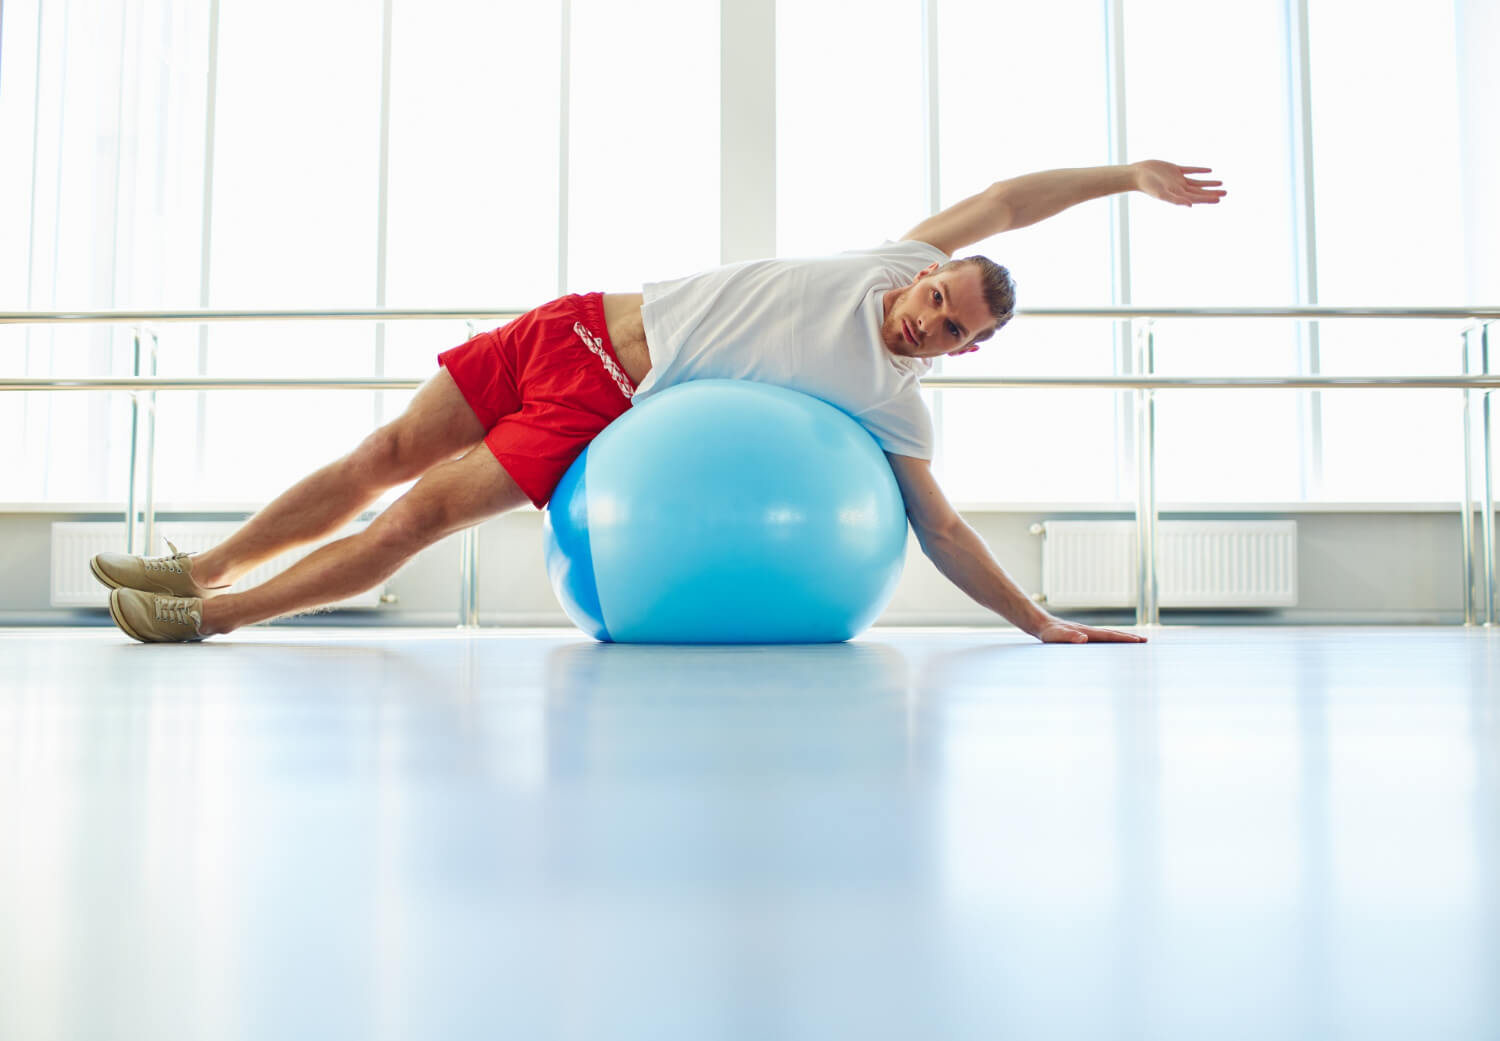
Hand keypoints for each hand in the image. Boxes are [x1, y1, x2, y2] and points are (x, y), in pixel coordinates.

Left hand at [1032, 616, 1147, 643]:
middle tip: (1145, 640)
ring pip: (1108, 635)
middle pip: (1113, 634)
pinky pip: (1102, 638)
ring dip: (1122, 637)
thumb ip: (1069, 637)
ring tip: (1136, 640)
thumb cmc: (1048, 633)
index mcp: (1086, 632)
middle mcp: (1089, 631)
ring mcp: (1087, 632)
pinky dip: (1112, 639)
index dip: (1124, 639)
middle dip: (1129, 637)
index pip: (1109, 636)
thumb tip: (1084, 639)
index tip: (1139, 640)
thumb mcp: (1056, 637)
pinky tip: (1113, 643)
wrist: (1040, 624)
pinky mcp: (1083, 635)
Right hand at [1132, 160, 1225, 206]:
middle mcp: (1179, 187)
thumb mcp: (1161, 193)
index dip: (1208, 198)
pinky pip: (1190, 170)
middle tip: (1226, 192)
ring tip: (1220, 184)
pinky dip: (1200, 171)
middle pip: (1200, 191)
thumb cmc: (1147, 186)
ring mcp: (1178, 179)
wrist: (1137, 174)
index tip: (1220, 198)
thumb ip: (1175, 200)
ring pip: (1197, 182)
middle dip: (1212, 192)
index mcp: (1178, 194)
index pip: (1197, 197)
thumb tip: (1190, 205)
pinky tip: (1208, 171)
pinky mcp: (1175, 169)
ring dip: (1208, 183)